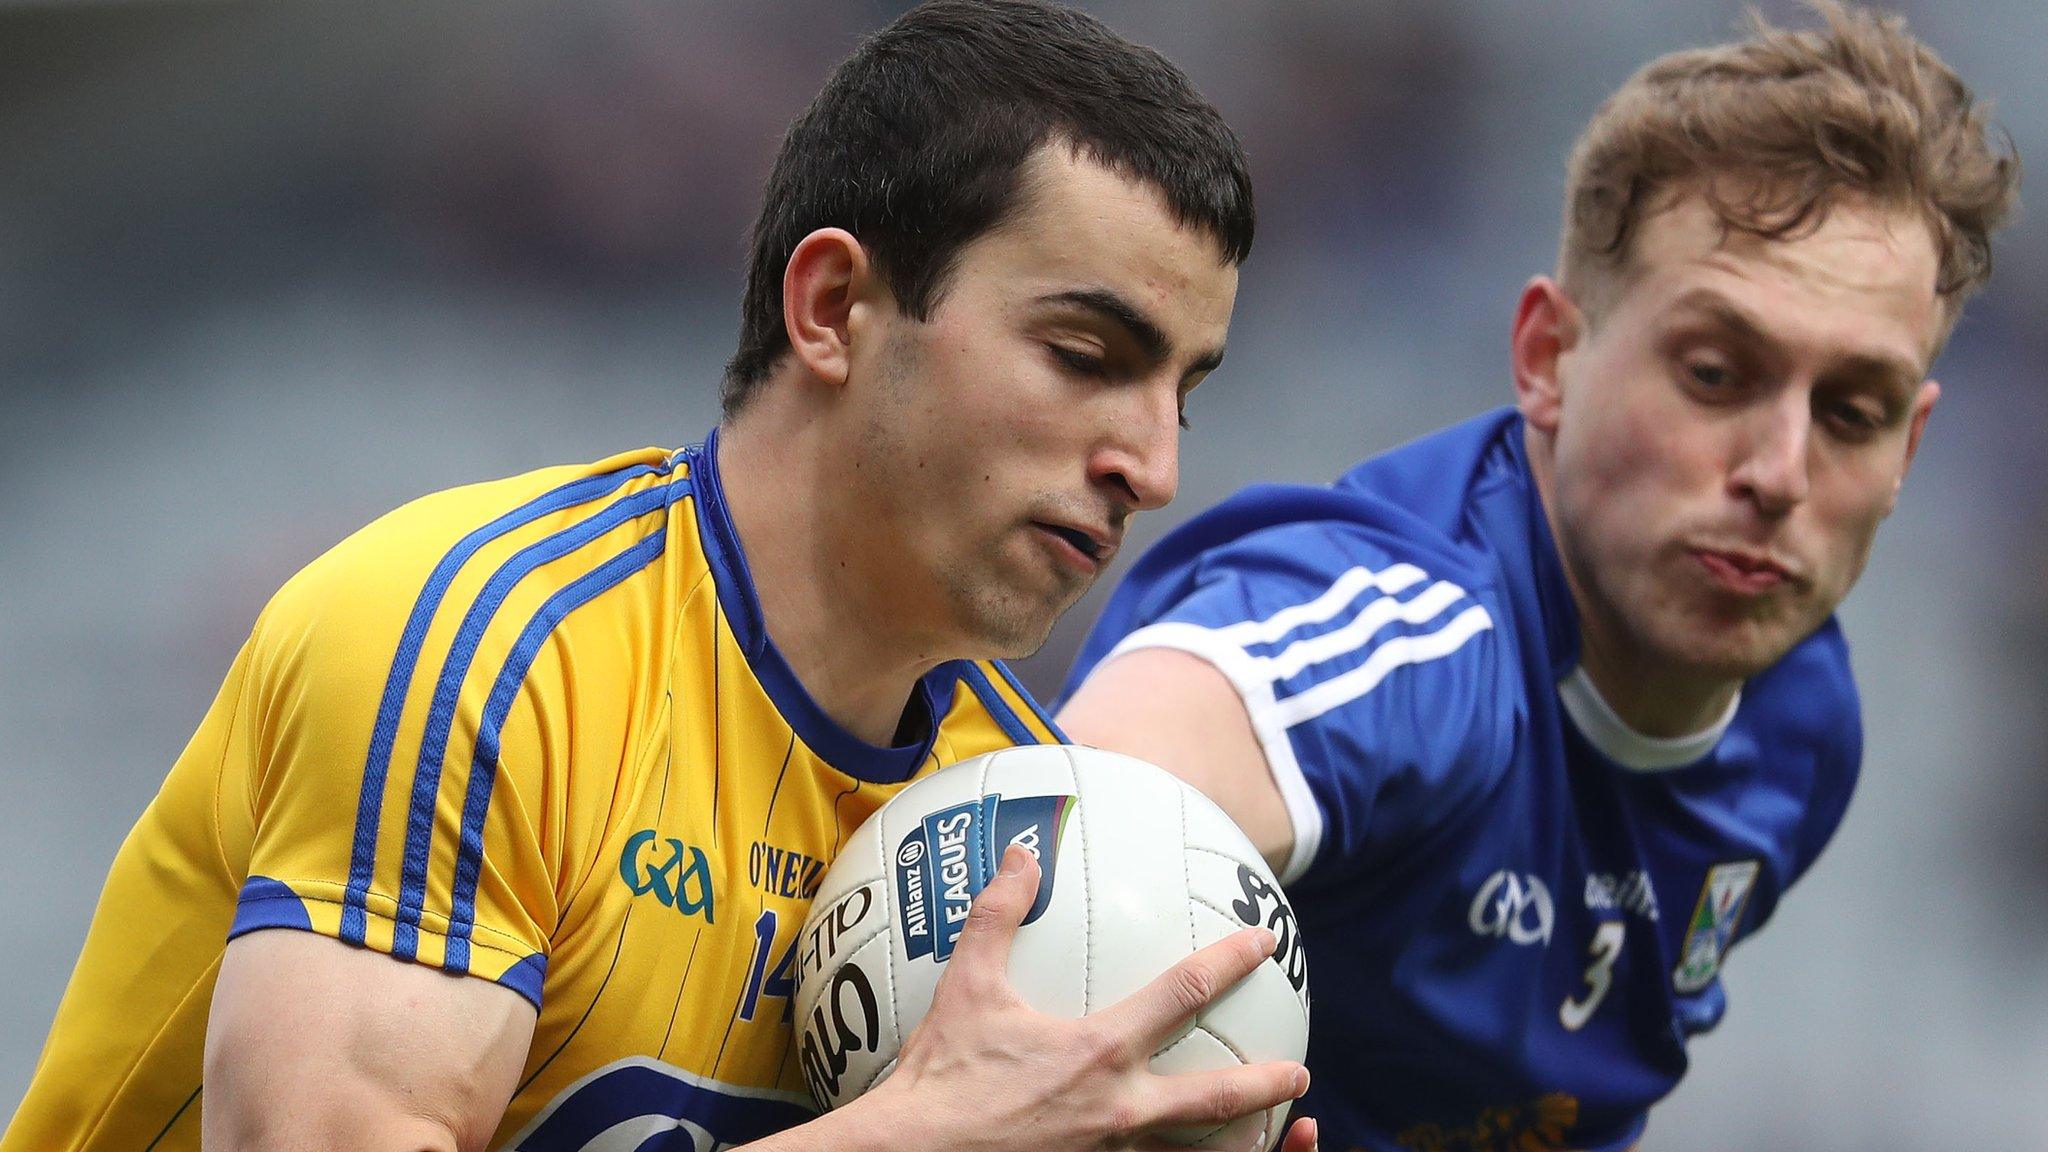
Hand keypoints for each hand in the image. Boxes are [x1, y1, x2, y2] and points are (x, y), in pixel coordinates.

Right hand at [858, 844, 1311, 1150]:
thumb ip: (998, 917)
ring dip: (1238, 1146)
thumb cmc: (940, 1076)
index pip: (1186, 994)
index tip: (1263, 943)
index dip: (1231, 962)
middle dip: (1266, 1083)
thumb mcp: (967, 987)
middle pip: (1218, 1097)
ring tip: (1269, 1140)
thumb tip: (1020, 857)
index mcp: (1101, 1051)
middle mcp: (1121, 1110)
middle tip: (1299, 1073)